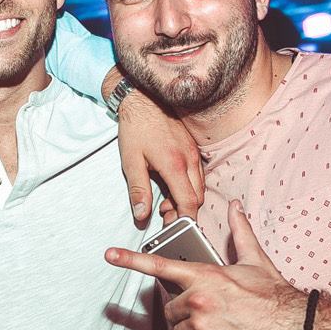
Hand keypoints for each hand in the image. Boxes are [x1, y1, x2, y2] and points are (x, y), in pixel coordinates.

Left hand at [106, 201, 305, 329]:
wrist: (294, 329)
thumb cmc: (273, 295)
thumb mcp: (254, 260)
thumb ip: (239, 232)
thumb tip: (236, 207)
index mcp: (204, 275)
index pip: (160, 265)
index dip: (131, 259)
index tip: (109, 255)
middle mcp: (196, 299)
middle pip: (170, 306)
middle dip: (185, 308)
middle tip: (211, 309)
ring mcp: (199, 325)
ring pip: (178, 329)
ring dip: (192, 328)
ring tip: (219, 324)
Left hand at [117, 86, 203, 226]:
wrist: (142, 100)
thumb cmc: (136, 129)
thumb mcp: (131, 162)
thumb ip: (138, 190)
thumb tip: (141, 215)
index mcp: (175, 165)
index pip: (188, 202)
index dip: (184, 220)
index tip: (176, 229)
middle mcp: (189, 159)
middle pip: (197, 196)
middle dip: (184, 211)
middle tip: (165, 217)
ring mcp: (193, 153)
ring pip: (199, 186)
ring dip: (186, 198)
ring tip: (165, 203)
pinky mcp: (192, 148)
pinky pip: (197, 174)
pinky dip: (188, 185)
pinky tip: (171, 186)